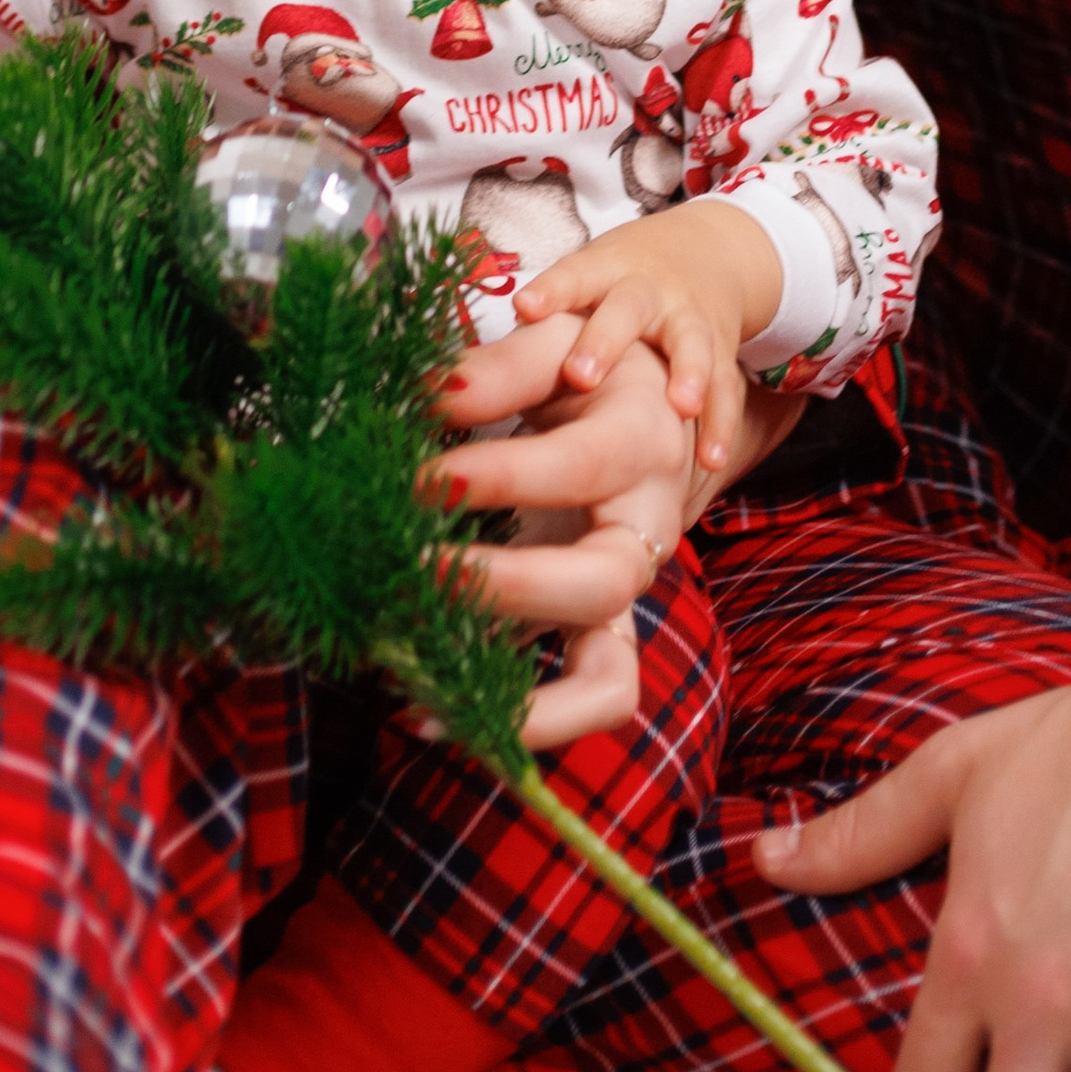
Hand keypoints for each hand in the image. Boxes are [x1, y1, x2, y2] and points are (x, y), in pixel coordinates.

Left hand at [432, 321, 698, 750]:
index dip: (499, 476)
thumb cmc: (592, 372)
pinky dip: (520, 725)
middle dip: (506, 586)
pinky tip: (426, 715)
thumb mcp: (556, 346)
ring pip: (610, 679)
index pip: (577, 469)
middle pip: (604, 582)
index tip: (419, 478)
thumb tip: (430, 396)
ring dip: (520, 697)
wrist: (652, 412)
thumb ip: (499, 369)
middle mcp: (649, 530)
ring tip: (420, 688)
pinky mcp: (599, 634)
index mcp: (643, 442)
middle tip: (418, 568)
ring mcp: (626, 594)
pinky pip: (583, 700)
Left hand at [515, 198, 783, 471]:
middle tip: (580, 375)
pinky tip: (712, 457)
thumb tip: (446, 390)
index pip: (573, 276)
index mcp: (602, 273)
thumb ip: (522, 341)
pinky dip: (722, 422)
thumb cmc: (617, 286)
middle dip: (605, 341)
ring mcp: (688, 322)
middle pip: (626, 310)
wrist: (709, 254)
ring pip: (689, 344)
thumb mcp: (577, 292)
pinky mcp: (720, 355)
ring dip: (687, 374)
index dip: (551, 291)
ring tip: (681, 406)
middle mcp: (646, 293)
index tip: (523, 308)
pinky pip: (726, 389)